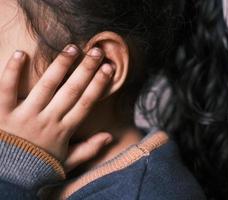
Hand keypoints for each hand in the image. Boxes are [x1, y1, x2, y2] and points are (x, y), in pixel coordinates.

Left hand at [0, 45, 113, 171]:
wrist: (6, 179)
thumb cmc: (37, 167)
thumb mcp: (67, 162)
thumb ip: (89, 149)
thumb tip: (110, 136)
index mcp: (63, 130)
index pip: (86, 103)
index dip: (99, 84)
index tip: (109, 68)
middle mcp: (47, 120)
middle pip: (71, 90)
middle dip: (86, 69)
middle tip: (97, 51)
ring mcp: (25, 115)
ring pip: (46, 86)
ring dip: (60, 65)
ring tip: (72, 48)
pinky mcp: (2, 114)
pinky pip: (6, 89)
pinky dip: (12, 72)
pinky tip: (21, 54)